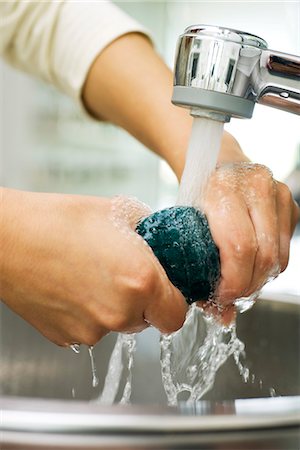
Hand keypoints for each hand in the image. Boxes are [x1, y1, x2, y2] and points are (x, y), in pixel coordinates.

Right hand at [0, 190, 186, 345]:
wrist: (9, 237)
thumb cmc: (59, 220)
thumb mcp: (119, 211)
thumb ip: (150, 233)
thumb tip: (160, 241)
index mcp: (141, 282)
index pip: (177, 315)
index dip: (173, 302)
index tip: (165, 291)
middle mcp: (119, 313)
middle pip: (147, 320)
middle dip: (142, 300)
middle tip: (122, 273)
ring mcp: (90, 331)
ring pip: (117, 324)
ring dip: (114, 306)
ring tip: (91, 275)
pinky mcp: (65, 337)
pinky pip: (90, 328)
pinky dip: (88, 313)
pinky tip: (72, 287)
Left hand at [202, 163, 298, 310]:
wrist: (216, 161)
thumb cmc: (196, 194)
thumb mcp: (188, 225)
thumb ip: (200, 268)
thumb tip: (222, 316)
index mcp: (222, 188)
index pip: (240, 247)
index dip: (233, 282)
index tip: (222, 297)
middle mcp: (256, 186)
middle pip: (264, 256)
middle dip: (248, 286)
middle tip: (231, 297)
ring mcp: (278, 192)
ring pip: (279, 256)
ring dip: (260, 279)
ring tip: (240, 282)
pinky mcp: (291, 202)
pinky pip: (286, 248)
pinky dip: (269, 265)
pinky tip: (251, 264)